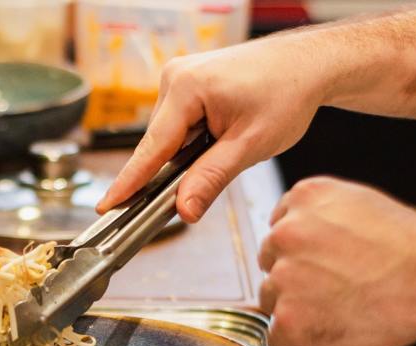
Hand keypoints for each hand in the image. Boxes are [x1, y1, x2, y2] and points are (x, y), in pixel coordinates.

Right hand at [97, 35, 328, 222]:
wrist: (308, 65)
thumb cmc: (286, 93)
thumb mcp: (249, 145)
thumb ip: (211, 178)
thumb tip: (183, 210)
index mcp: (185, 87)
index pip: (151, 147)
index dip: (129, 182)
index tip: (107, 205)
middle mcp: (175, 77)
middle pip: (159, 144)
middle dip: (174, 171)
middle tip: (197, 189)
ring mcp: (179, 78)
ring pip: (169, 137)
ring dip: (188, 155)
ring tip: (227, 147)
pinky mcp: (188, 84)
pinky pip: (179, 125)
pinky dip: (193, 142)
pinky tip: (219, 140)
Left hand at [258, 177, 415, 345]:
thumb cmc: (413, 248)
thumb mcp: (361, 204)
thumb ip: (322, 218)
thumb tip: (304, 244)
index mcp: (303, 198)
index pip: (280, 230)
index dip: (300, 255)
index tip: (322, 266)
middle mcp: (285, 233)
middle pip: (271, 264)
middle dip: (295, 280)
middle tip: (334, 291)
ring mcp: (283, 277)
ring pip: (272, 300)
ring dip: (296, 310)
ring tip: (339, 311)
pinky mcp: (289, 319)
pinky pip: (277, 337)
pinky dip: (300, 342)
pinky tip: (329, 334)